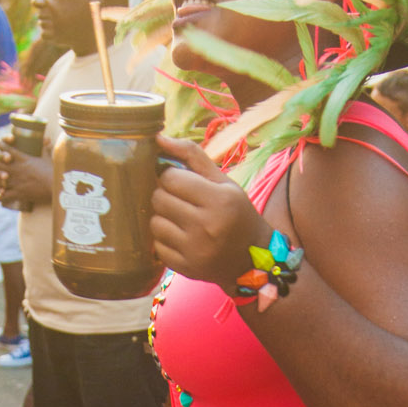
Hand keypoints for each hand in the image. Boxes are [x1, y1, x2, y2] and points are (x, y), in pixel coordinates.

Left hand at [0, 145, 50, 209]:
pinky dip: (1, 197)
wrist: (55, 187)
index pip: (7, 149)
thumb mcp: (48, 157)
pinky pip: (6, 196)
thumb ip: (45, 148)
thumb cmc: (53, 171)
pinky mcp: (18, 193)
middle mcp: (16, 169)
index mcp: (23, 159)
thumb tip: (46, 139)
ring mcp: (16, 182)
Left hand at [150, 134, 265, 294]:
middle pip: (159, 199)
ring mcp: (195, 250)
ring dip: (163, 218)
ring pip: (155, 223)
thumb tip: (159, 138)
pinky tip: (182, 238)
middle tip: (181, 201)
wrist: (253, 260)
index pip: (170, 178)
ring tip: (181, 220)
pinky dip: (165, 240)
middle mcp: (207, 226)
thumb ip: (192, 155)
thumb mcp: (223, 182)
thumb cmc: (236, 214)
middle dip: (165, 196)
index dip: (171, 176)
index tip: (181, 181)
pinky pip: (157, 246)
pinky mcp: (186, 268)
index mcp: (219, 200)